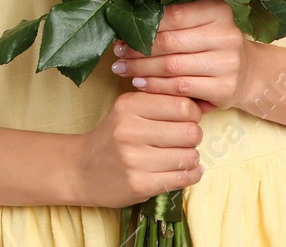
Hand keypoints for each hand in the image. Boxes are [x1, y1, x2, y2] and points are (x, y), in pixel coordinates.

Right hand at [64, 91, 203, 207]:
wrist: (80, 169)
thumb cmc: (112, 137)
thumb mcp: (127, 110)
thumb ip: (160, 102)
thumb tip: (204, 104)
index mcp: (128, 105)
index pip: (183, 105)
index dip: (192, 114)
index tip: (184, 120)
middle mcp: (130, 130)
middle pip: (191, 131)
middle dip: (193, 136)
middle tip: (182, 140)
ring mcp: (134, 159)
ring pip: (190, 156)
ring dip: (191, 158)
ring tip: (179, 156)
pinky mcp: (140, 184)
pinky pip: (184, 178)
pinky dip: (190, 175)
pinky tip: (182, 171)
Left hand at [109, 0, 253, 112]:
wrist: (247, 73)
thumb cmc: (212, 44)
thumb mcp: (200, 23)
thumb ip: (173, 19)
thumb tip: (129, 20)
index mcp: (218, 12)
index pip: (173, 16)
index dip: (144, 25)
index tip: (122, 33)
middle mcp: (226, 35)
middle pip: (169, 42)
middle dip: (138, 49)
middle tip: (117, 53)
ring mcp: (227, 63)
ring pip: (171, 67)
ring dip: (141, 69)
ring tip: (122, 68)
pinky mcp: (224, 88)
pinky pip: (180, 88)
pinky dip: (156, 86)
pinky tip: (140, 83)